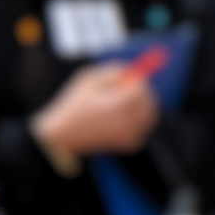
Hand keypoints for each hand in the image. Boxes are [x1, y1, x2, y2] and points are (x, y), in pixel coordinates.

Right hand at [33, 65, 157, 159]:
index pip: (141, 90)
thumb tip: (134, 69)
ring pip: (149, 117)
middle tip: (135, 90)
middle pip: (150, 104)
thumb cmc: (75, 104)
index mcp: (117, 104)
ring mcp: (129, 135)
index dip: (139, 82)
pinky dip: (137, 123)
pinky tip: (119, 122)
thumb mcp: (89, 79)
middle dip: (144, 94)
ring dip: (141, 108)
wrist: (64, 135)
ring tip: (120, 107)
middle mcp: (127, 122)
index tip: (134, 78)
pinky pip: (143, 129)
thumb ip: (114, 71)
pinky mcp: (130, 145)